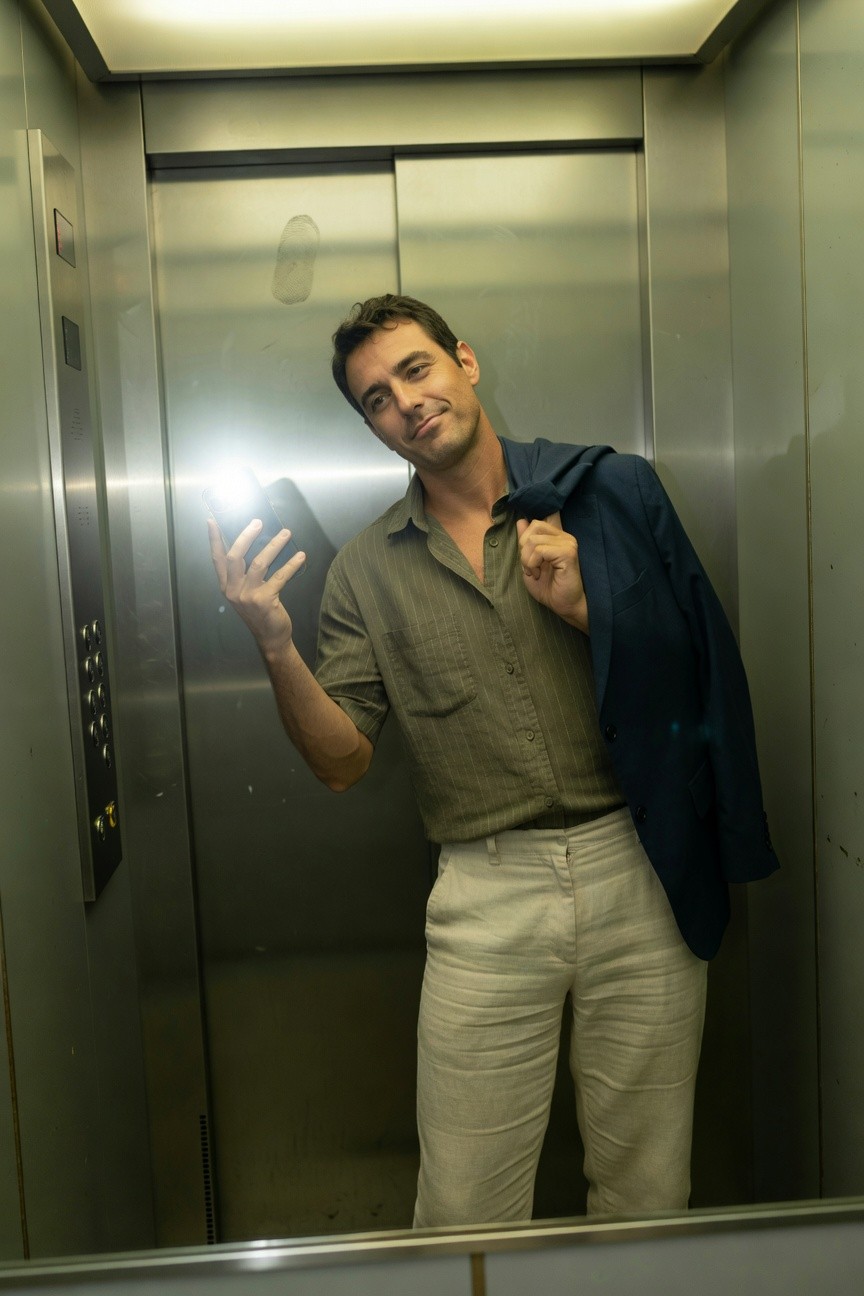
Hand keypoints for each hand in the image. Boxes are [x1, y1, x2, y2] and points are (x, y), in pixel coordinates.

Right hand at [208, 518, 306, 654]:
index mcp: (226, 587)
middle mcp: (233, 590)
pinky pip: (280, 576)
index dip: (214, 540)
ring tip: (286, 533)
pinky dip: (291, 564)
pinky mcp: (264, 600)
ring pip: (259, 563)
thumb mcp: (245, 594)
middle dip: (246, 536)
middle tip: (258, 522)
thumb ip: (244, 575)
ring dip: (274, 545)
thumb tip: (254, 547)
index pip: (217, 559)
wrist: (270, 638)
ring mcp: (248, 596)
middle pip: (235, 556)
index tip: (212, 521)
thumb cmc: (259, 613)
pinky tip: (300, 556)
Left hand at [516, 512, 588, 633]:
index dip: (525, 533)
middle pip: (533, 526)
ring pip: (533, 540)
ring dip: (527, 560)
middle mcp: (564, 536)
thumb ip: (525, 542)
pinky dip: (533, 564)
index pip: (537, 521)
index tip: (528, 556)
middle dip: (524, 547)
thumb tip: (520, 521)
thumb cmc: (549, 588)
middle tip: (530, 566)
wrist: (565, 606)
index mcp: (556, 536)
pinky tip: (539, 574)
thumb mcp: (529, 562)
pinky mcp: (568, 553)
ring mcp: (568, 543)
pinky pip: (539, 550)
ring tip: (536, 572)